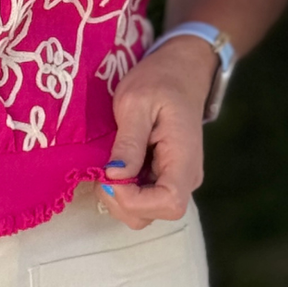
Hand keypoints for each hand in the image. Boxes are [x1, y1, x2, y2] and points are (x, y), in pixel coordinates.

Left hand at [101, 36, 215, 230]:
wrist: (180, 71)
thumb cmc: (159, 81)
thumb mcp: (137, 102)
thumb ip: (129, 141)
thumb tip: (115, 176)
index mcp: (184, 159)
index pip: (169, 203)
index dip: (134, 200)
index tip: (110, 174)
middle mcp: (185, 178)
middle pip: (152, 215)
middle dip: (118, 201)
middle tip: (101, 169)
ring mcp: (175, 180)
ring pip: (143, 212)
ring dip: (116, 197)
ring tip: (107, 164)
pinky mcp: (163, 178)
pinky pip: (141, 198)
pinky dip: (121, 190)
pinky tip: (114, 165)